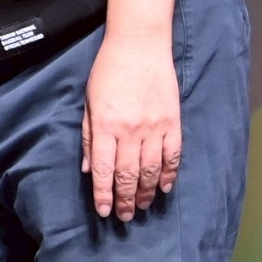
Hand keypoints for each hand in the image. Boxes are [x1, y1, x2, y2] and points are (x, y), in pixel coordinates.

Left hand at [82, 34, 181, 220]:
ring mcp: (154, 128)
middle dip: (124, 200)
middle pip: (128, 175)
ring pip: (151, 171)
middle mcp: (130, 130)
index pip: (104, 170)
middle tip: (124, 216)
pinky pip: (173, 156)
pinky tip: (164, 187)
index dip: (103, 194)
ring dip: (145, 192)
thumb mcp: (89, 101)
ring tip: (141, 207)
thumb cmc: (108, 70)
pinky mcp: (172, 122)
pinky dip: (169, 175)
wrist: (139, 45)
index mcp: (106, 125)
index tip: (103, 212)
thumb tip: (89, 169)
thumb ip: (89, 137)